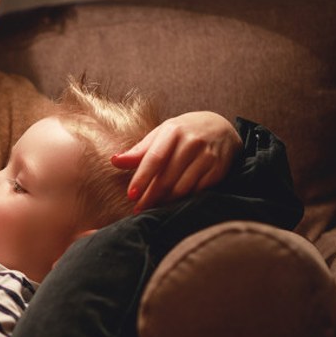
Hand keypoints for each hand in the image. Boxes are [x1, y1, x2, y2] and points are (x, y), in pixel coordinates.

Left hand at [111, 111, 239, 211]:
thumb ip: (139, 151)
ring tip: (154, 208)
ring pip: (183, 187)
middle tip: (139, 209)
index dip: (142, 178)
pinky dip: (184, 199)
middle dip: (151, 196)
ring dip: (166, 201)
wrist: (220, 128)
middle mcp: (192, 142)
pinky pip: (198, 191)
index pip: (155, 158)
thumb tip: (114, 161)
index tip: (131, 195)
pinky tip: (174, 204)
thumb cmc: (183, 133)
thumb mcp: (161, 135)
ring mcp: (208, 156)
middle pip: (167, 177)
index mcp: (173, 131)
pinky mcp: (219, 169)